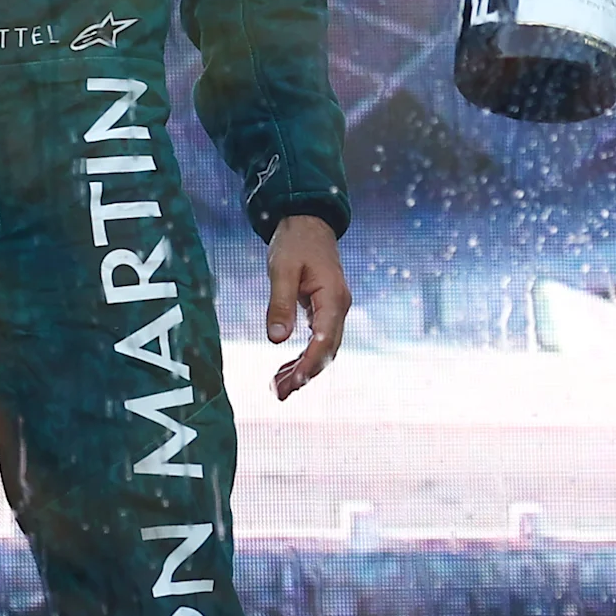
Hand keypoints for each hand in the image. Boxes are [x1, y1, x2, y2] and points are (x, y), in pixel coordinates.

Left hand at [265, 216, 348, 399]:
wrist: (308, 221)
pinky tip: (286, 369)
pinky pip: (318, 340)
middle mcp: (339, 307)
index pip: (324, 340)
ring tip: (278, 389)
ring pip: (323, 349)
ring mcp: (334, 309)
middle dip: (305, 374)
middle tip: (279, 393)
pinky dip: (303, 356)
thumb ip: (280, 304)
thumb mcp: (281, 269)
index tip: (292, 383)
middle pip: (327, 350)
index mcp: (332, 297)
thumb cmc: (294, 242)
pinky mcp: (325, 309)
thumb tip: (276, 340)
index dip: (309, 365)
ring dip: (303, 369)